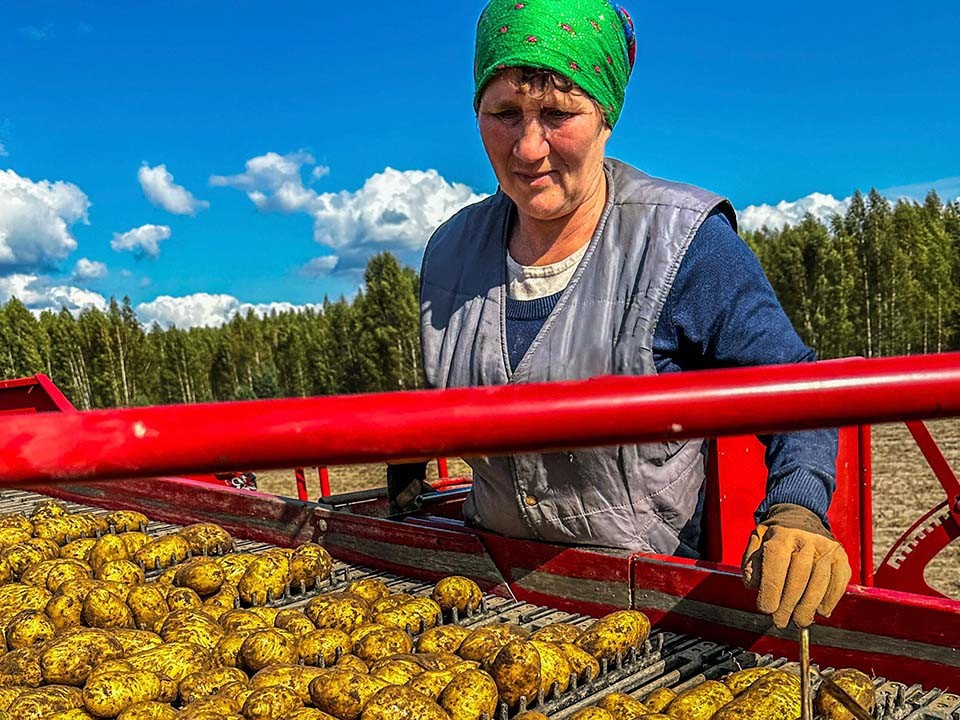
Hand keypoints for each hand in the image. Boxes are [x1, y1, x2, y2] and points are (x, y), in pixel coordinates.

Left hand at [741, 503, 851, 628]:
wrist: (802, 517)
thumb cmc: (777, 536)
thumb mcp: (757, 541)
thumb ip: (751, 563)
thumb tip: (753, 585)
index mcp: (782, 535)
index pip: (776, 565)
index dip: (770, 590)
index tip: (766, 609)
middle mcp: (807, 540)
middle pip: (798, 578)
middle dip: (788, 605)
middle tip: (780, 621)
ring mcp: (827, 548)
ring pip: (819, 583)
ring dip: (808, 607)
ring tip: (799, 620)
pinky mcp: (841, 558)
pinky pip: (838, 583)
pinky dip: (829, 600)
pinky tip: (820, 611)